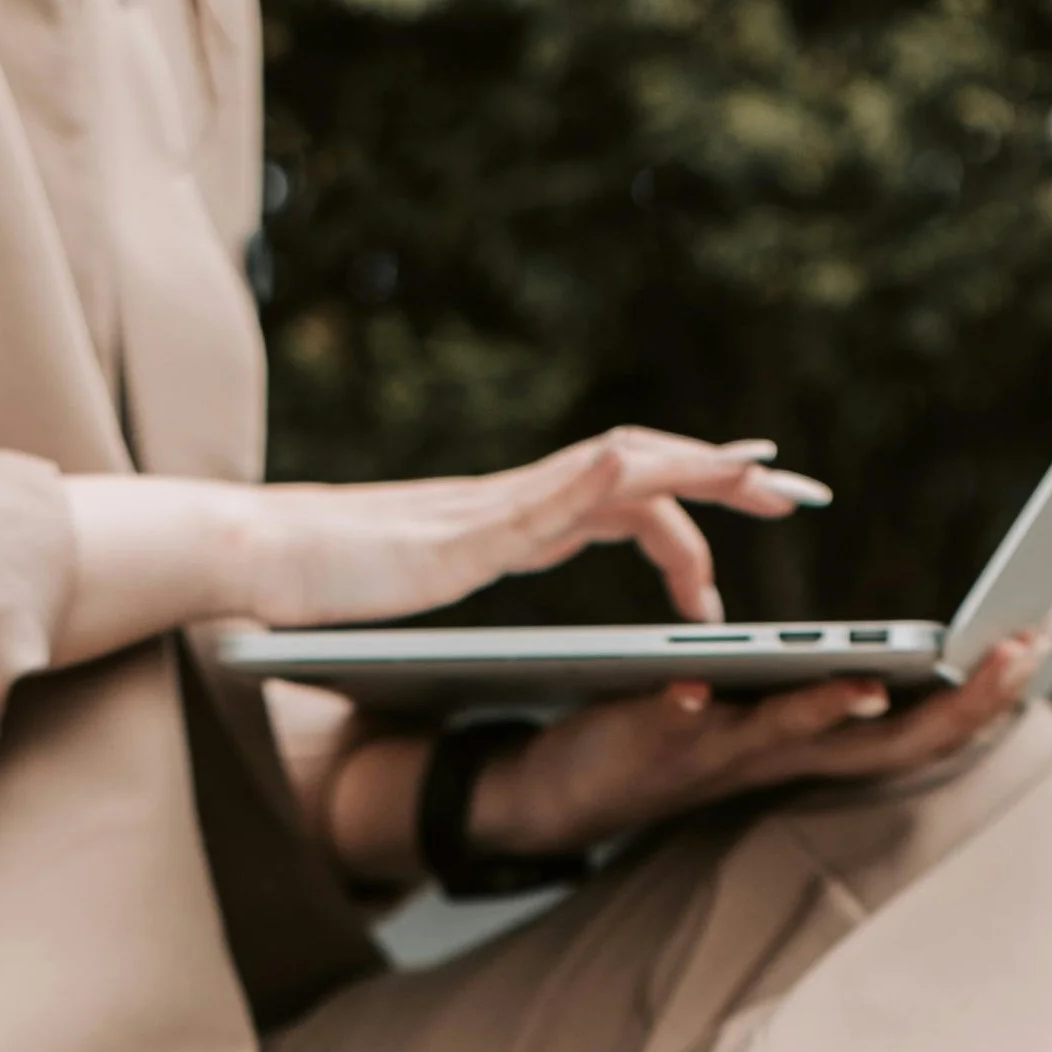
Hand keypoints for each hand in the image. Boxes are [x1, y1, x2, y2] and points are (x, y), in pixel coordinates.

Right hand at [53, 432, 827, 668]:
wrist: (249, 557)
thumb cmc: (315, 581)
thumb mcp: (413, 581)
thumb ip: (454, 564)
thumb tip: (465, 566)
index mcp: (507, 518)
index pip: (621, 492)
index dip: (693, 491)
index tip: (755, 500)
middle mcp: (513, 501)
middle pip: (642, 470)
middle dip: (728, 477)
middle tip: (802, 492)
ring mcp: (494, 509)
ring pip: (619, 469)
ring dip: (700, 469)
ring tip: (767, 477)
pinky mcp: (469, 530)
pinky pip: (558, 494)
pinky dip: (616, 477)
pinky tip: (664, 469)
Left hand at [462, 621, 1051, 866]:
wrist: (564, 794)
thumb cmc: (680, 742)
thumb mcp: (769, 721)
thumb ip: (827, 695)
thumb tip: (906, 663)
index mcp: (815, 745)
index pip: (919, 725)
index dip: (985, 693)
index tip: (1042, 637)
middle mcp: (777, 758)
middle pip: (881, 742)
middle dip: (955, 704)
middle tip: (1017, 657)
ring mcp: (714, 755)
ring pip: (781, 738)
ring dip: (825, 712)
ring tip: (870, 681)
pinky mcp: (646, 744)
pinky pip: (667, 727)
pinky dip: (682, 709)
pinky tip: (692, 688)